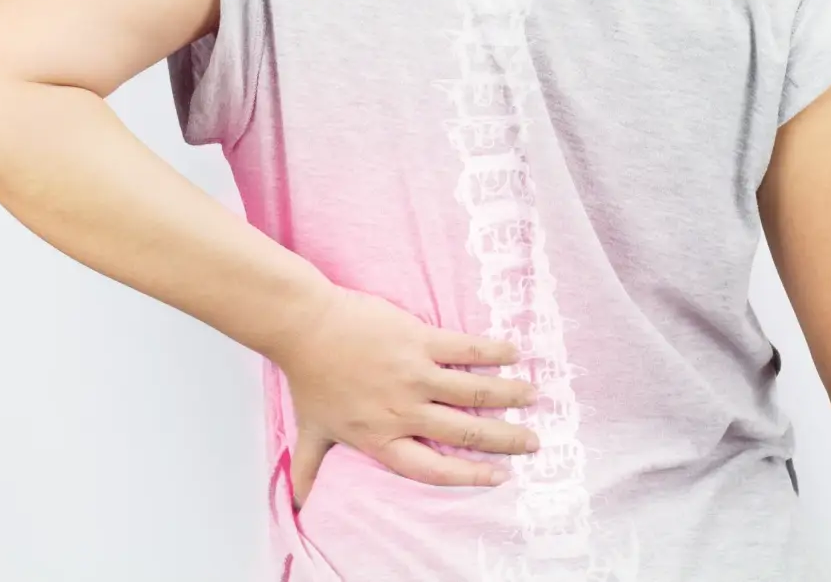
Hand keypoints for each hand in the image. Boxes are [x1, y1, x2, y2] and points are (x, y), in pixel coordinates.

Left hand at [279, 281, 539, 506]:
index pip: (433, 468)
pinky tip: (513, 353)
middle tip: (533, 441)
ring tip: (533, 395)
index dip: (469, 475)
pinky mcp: (418, 340)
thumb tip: (297, 504)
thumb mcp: (310, 430)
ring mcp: (414, 375)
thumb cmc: (308, 377)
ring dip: (508, 395)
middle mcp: (403, 412)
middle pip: (465, 433)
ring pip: (473, 392)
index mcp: (381, 438)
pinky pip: (464, 349)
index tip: (500, 476)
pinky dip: (492, 353)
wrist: (304, 326)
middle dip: (505, 439)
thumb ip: (310, 468)